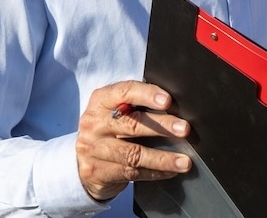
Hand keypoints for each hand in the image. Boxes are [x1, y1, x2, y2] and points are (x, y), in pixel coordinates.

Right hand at [75, 81, 192, 201]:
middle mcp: (94, 123)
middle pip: (131, 124)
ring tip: (185, 161)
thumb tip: (175, 106)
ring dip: (163, 158)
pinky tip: (171, 171)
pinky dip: (155, 173)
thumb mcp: (116, 111)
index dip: (146, 95)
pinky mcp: (95, 172)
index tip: (167, 100)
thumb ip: (137, 105)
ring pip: (133, 154)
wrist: (81, 160)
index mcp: (100, 101)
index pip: (124, 92)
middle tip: (185, 129)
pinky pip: (131, 173)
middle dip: (162, 126)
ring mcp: (92, 149)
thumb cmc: (109, 129)